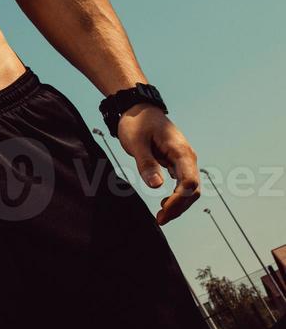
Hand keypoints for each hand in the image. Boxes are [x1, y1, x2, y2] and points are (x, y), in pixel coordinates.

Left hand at [117, 106, 200, 225]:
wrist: (138, 108)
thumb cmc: (137, 122)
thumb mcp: (136, 142)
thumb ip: (146, 163)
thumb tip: (156, 185)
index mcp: (180, 151)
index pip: (189, 182)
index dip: (178, 199)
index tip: (163, 209)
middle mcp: (187, 157)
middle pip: (192, 189)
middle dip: (179, 206)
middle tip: (160, 219)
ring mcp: (184, 160)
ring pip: (190, 188)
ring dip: (179, 204)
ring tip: (161, 216)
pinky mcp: (177, 162)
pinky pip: (182, 183)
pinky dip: (176, 196)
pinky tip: (164, 204)